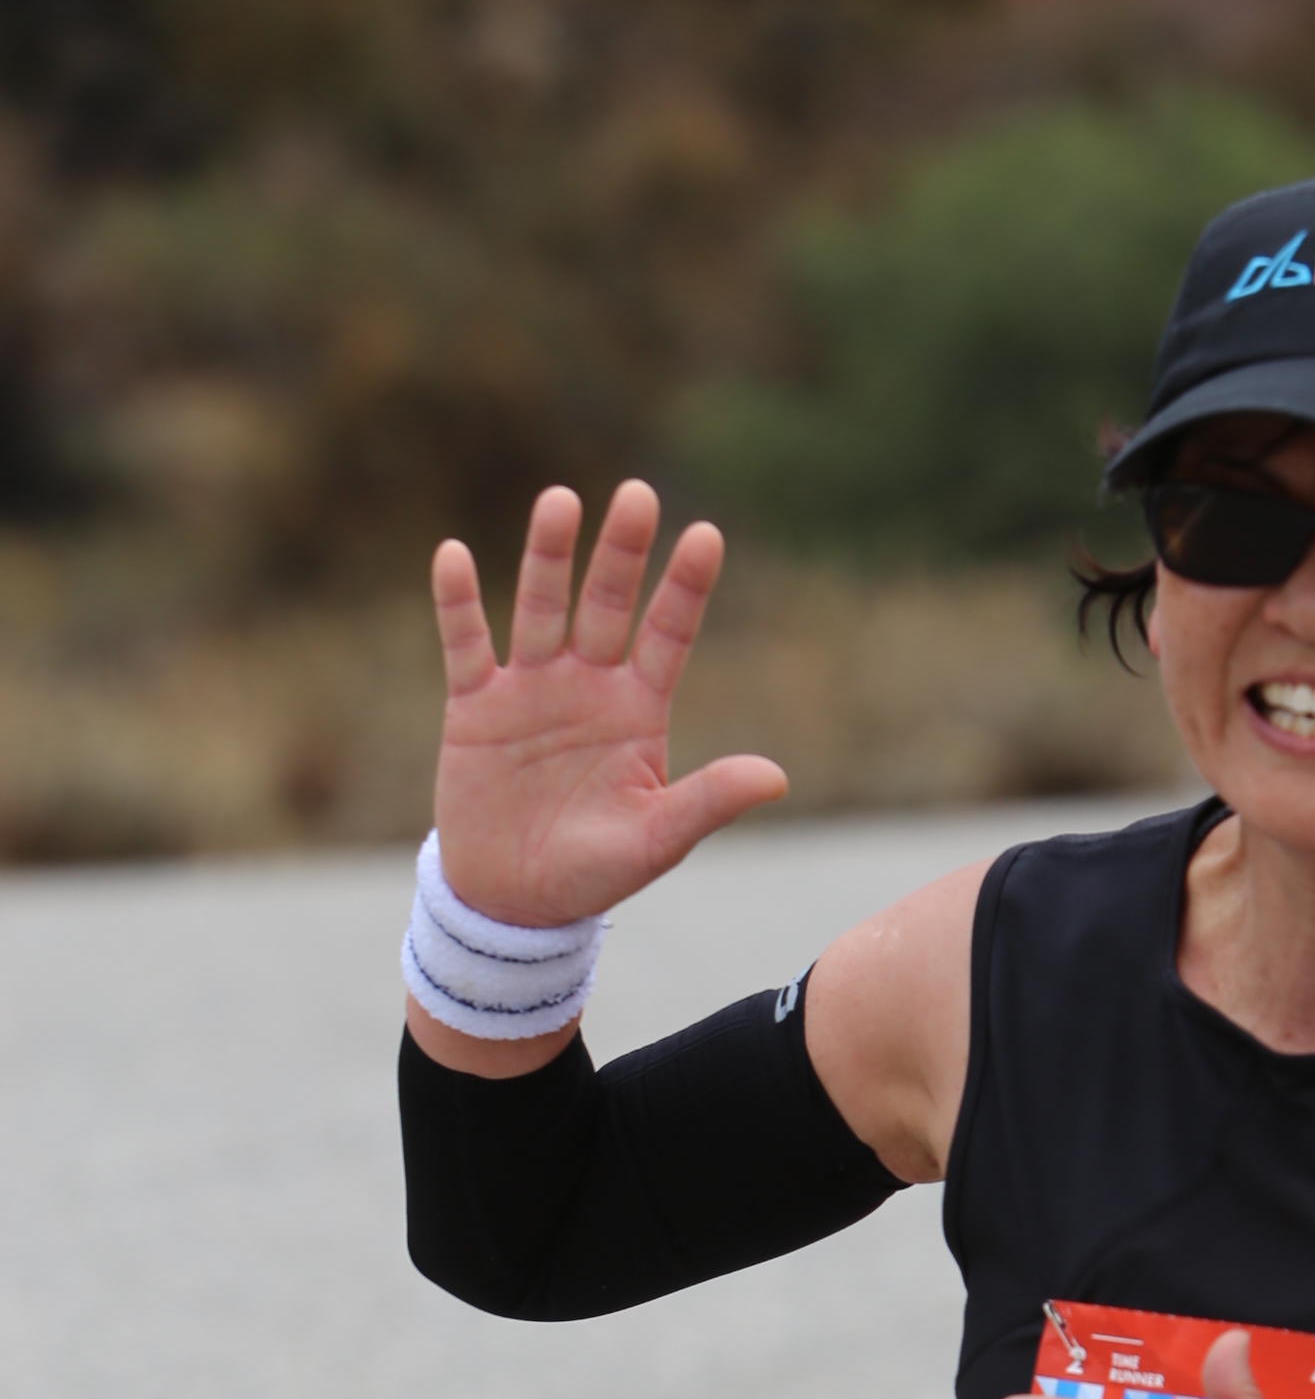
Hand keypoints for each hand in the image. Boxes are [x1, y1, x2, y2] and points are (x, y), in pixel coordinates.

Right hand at [428, 480, 788, 927]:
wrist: (514, 902)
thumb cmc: (594, 872)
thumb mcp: (657, 840)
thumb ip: (708, 801)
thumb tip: (776, 777)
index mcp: (638, 711)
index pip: (668, 636)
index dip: (685, 588)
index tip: (706, 535)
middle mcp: (587, 686)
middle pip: (606, 605)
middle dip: (621, 553)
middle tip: (638, 495)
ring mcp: (530, 690)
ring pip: (540, 608)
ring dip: (548, 557)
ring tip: (561, 501)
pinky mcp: (474, 707)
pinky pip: (465, 644)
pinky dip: (458, 604)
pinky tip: (453, 555)